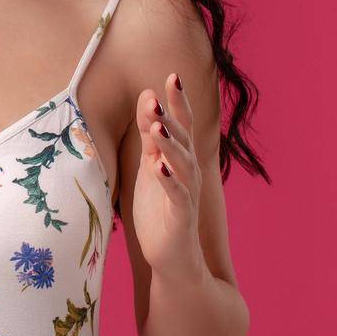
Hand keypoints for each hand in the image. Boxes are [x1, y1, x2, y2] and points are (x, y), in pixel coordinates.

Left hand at [132, 73, 205, 281]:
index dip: (177, 102)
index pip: (181, 126)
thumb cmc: (160, 212)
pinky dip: (169, 181)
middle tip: (160, 94)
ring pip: (182, 165)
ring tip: (158, 125)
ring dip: (170, 144)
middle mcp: (187, 174)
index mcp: (179, 161)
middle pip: (183, 140)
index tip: (172, 75)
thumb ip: (150, 136)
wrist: (173, 260)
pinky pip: (177, 196)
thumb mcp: (149, 168)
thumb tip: (148, 97)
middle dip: (173, 117)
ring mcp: (186, 195)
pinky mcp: (181, 218)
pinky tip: (159, 167)